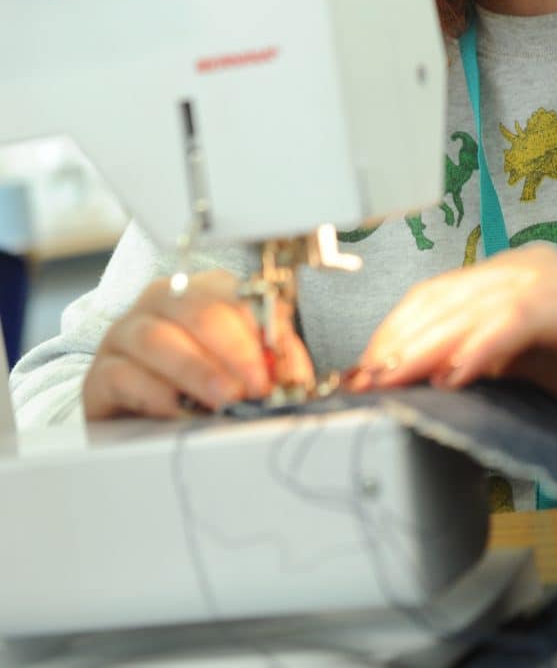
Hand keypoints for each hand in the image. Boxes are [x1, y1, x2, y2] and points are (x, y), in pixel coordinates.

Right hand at [82, 269, 314, 419]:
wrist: (139, 419)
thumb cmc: (201, 387)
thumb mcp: (245, 370)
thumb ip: (277, 365)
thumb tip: (301, 377)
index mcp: (203, 292)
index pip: (238, 297)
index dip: (266, 332)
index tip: (287, 369)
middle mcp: (161, 303)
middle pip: (199, 311)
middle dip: (235, 350)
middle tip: (257, 387)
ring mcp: (125, 335)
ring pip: (157, 338)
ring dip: (197, 370)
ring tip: (226, 401)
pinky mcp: (99, 375)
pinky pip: (122, 375)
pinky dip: (154, 393)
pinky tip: (179, 411)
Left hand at [349, 245, 556, 496]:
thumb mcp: (510, 377)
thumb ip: (461, 364)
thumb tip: (388, 381)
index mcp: (512, 278)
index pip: (433, 295)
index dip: (391, 332)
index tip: (359, 376)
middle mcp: (534, 268)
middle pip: (448, 296)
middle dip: (400, 342)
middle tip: (368, 384)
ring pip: (479, 304)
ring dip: (430, 345)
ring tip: (398, 382)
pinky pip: (524, 319)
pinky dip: (484, 345)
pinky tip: (457, 376)